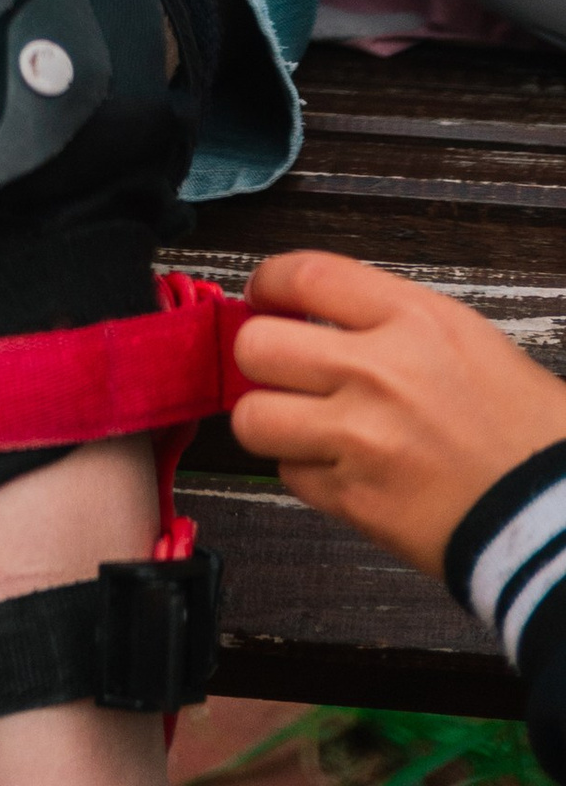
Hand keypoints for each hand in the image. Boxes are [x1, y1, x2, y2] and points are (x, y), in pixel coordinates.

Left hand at [230, 250, 565, 577]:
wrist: (553, 515)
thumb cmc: (526, 431)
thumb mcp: (467, 339)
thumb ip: (389, 320)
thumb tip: (323, 315)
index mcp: (414, 322)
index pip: (303, 275)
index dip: (268, 283)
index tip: (264, 295)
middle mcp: (378, 373)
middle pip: (258, 345)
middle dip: (258, 355)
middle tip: (276, 367)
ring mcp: (361, 440)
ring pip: (255, 418)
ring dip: (269, 420)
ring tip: (297, 422)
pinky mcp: (356, 500)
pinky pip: (290, 475)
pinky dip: (305, 472)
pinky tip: (339, 467)